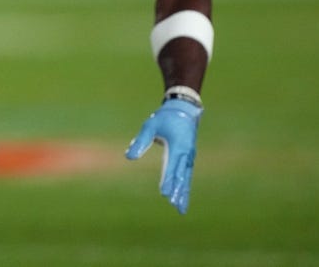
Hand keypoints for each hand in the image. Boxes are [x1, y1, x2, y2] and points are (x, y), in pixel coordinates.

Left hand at [125, 98, 202, 213]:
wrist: (184, 109)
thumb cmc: (165, 118)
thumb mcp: (150, 125)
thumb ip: (140, 141)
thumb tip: (129, 156)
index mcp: (177, 146)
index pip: (171, 167)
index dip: (168, 181)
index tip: (164, 194)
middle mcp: (185, 153)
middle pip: (181, 176)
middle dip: (178, 192)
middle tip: (175, 206)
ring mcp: (189, 156)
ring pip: (186, 178)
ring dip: (183, 192)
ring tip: (181, 208)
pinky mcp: (189, 157)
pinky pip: (187, 174)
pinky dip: (185, 186)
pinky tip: (183, 196)